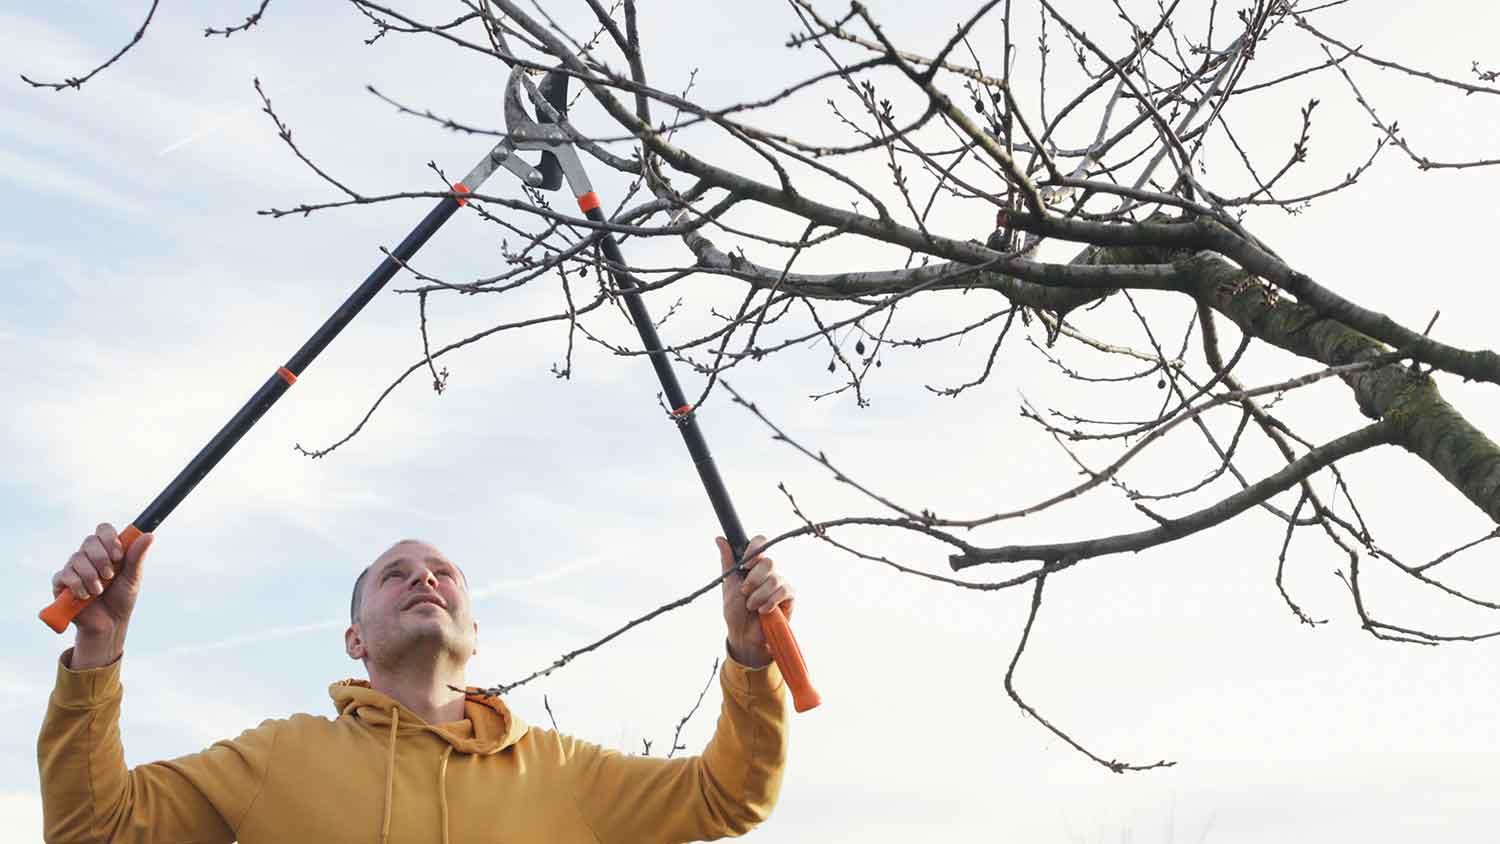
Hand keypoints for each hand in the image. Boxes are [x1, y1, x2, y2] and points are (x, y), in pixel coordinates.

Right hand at [51, 523, 153, 667]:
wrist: (109, 624)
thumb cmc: (121, 598)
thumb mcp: (133, 577)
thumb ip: (137, 556)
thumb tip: (150, 535)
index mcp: (107, 551)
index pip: (103, 529)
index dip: (109, 538)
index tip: (118, 555)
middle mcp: (88, 556)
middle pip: (89, 541)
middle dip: (101, 559)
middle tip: (110, 576)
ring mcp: (73, 568)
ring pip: (76, 558)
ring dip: (91, 576)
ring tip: (99, 591)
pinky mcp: (61, 583)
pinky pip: (64, 575)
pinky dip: (77, 586)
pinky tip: (86, 596)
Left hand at [717, 535, 793, 668]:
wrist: (743, 634)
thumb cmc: (736, 611)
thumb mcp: (729, 585)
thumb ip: (728, 562)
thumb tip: (720, 539)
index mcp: (754, 565)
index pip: (761, 543)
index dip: (755, 549)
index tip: (745, 565)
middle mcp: (769, 571)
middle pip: (768, 561)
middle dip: (753, 579)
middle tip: (745, 592)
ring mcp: (780, 582)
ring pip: (774, 579)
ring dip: (759, 595)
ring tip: (751, 606)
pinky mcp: (788, 595)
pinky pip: (783, 591)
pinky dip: (770, 602)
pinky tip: (762, 611)